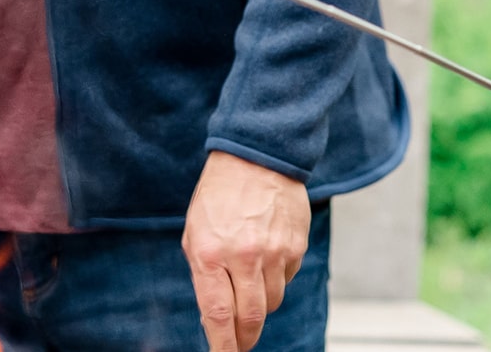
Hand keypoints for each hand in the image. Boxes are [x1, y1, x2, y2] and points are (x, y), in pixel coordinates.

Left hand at [182, 151, 309, 351]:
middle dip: (245, 338)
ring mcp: (274, 252)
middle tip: (241, 343)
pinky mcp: (296, 246)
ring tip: (250, 283)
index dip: (221, 345)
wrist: (257, 156)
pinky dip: (276, 279)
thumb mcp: (195, 232)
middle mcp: (244, 256)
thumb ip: (204, 273)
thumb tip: (215, 316)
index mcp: (210, 253)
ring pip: (272, 302)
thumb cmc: (219, 195)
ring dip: (261, 304)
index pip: (218, 314)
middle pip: (251, 317)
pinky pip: (287, 278)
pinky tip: (266, 257)